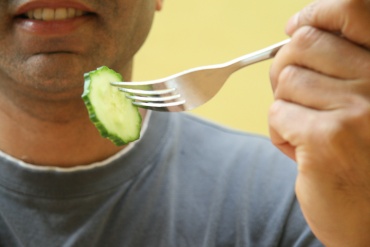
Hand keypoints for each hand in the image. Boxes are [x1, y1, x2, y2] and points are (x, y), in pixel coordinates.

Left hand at [269, 0, 369, 245]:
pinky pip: (277, 114)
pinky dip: (280, 133)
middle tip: (292, 96)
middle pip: (303, 45)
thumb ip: (341, 70)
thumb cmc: (365, 160)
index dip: (315, 15)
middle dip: (286, 69)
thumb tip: (294, 36)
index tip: (294, 28)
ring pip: (285, 82)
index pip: (353, 12)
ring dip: (286, 109)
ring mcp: (357, 110)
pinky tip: (304, 154)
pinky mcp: (327, 139)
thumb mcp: (367, 104)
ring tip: (308, 134)